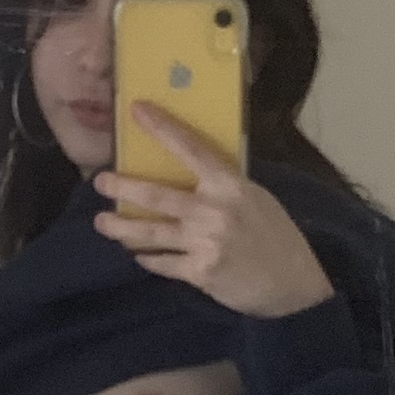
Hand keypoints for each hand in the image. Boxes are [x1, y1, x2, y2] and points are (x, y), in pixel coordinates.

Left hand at [95, 108, 332, 318]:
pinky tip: (137, 254)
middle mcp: (213, 210)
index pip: (190, 148)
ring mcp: (204, 242)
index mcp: (230, 184)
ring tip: (101, 223)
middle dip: (123, 187)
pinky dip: (147, 258)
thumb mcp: (256, 199)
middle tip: (101, 182)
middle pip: (155, 194)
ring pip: (150, 232)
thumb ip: (224, 187)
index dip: (162, 128)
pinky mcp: (199, 272)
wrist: (294, 284)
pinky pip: (162, 262)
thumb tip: (192, 173)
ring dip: (121, 228)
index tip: (137, 110)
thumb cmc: (277, 237)